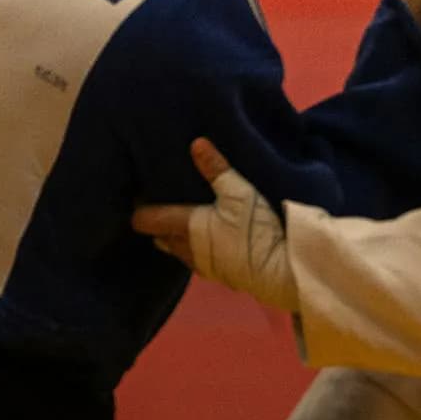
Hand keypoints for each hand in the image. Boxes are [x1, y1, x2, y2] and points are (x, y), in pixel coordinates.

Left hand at [133, 139, 299, 309]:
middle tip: (166, 204)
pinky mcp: (216, 277)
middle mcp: (185, 248)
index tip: (143, 194)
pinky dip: (193, 250)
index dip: (140, 208)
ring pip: (176, 251)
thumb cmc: (255, 229)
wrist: (280, 270)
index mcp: (185, 225)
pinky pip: (194, 261)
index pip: (146, 220)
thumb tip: (196, 143)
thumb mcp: (240, 192)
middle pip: (158, 237)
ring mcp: (200, 265)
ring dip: (176, 238)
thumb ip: (217, 169)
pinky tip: (209, 241)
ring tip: (186, 221)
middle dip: (158, 223)